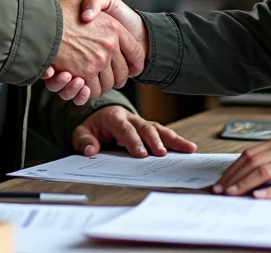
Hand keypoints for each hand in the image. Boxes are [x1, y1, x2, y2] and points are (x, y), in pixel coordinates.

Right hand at [43, 0, 147, 96]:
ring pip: (108, 84)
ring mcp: (98, 60)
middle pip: (123, 73)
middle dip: (117, 78)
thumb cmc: (58, 9)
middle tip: (108, 77)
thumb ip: (93, 6)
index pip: (136, 52)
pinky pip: (93, 90)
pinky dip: (88, 91)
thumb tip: (93, 16)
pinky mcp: (84, 74)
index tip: (134, 68)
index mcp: (114, 28)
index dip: (136, 63)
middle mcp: (109, 45)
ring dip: (102, 86)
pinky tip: (83, 85)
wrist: (39, 20)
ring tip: (93, 81)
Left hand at [72, 106, 198, 157]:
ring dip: (173, 139)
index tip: (141, 154)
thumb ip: (84, 141)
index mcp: (114, 117)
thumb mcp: (81, 133)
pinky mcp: (150, 130)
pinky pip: (164, 134)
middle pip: (146, 128)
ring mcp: (142, 123)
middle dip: (155, 141)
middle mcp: (131, 118)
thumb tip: (90, 151)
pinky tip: (189, 148)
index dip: (133, 141)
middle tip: (161, 154)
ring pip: (159, 128)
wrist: (99, 116)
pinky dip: (176, 141)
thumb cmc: (92, 127)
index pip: (125, 129)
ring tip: (187, 148)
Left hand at [212, 135, 270, 198]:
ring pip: (264, 172)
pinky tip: (258, 197)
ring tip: (233, 194)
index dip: (233, 168)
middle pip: (253, 162)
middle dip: (234, 177)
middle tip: (221, 190)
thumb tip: (245, 176)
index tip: (221, 180)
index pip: (249, 154)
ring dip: (245, 184)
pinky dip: (269, 191)